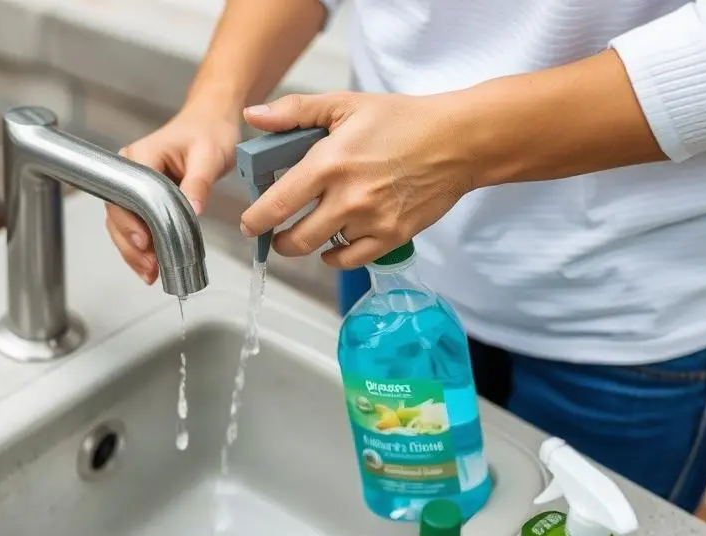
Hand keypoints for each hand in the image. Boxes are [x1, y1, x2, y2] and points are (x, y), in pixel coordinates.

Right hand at [106, 103, 239, 282]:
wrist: (212, 122)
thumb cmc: (209, 132)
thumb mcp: (208, 156)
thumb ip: (198, 183)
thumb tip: (192, 212)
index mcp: (139, 157)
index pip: (125, 195)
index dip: (131, 222)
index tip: (145, 243)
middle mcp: (130, 170)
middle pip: (118, 214)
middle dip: (131, 244)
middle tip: (150, 266)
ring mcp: (135, 185)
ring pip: (123, 223)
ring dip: (134, 251)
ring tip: (150, 273)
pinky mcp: (144, 197)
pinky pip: (136, 223)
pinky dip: (142, 246)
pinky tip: (152, 265)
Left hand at [239, 91, 476, 268]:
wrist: (456, 142)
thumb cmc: (402, 121)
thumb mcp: (345, 105)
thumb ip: (294, 112)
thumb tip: (253, 117)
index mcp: (330, 163)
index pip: (278, 204)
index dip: (255, 220)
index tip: (249, 224)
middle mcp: (348, 198)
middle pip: (295, 239)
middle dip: (278, 241)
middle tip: (275, 234)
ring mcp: (371, 221)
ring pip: (322, 250)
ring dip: (309, 244)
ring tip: (309, 230)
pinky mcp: (391, 237)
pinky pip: (350, 260)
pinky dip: (336, 255)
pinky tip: (334, 243)